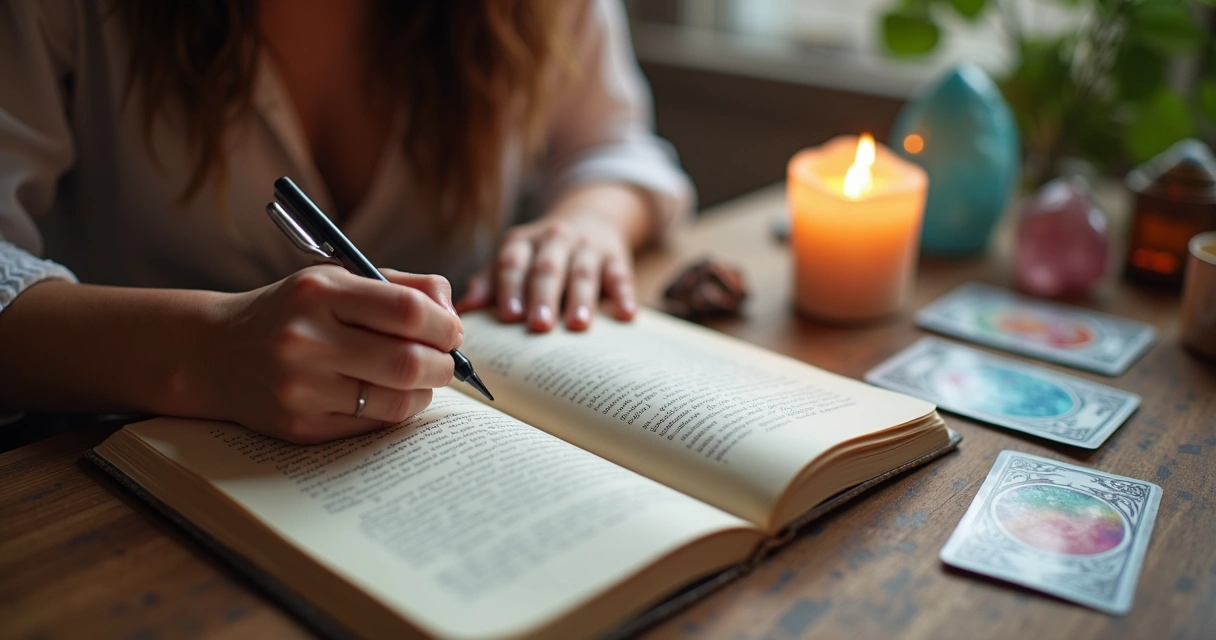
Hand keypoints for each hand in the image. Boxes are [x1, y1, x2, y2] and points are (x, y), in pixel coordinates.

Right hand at [204, 266, 462, 443]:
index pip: (408, 311)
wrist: (217, 351)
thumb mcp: (338, 280)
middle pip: (409, 363)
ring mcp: (300, 389)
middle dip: (443, 365)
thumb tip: (453, 316)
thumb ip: (402, 287)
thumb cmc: (294, 311)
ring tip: (418, 379)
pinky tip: (386, 396)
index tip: (452, 332)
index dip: (444, 325)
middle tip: (445, 362)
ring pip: (397, 401)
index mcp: (319, 292)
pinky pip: (372, 425)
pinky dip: (394, 411)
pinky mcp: (299, 427)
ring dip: (423, 392)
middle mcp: (306, 340)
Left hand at [456, 216, 637, 331]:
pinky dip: (623, 294)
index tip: (508, 315)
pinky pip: (619, 273)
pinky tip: (626, 314)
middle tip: (539, 326)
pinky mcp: (615, 255)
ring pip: (582, 271)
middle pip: (546, 268)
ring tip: (577, 325)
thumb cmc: (542, 253)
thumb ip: (489, 283)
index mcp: (522, 242)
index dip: (509, 288)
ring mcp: (586, 246)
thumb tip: (462, 311)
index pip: (512, 263)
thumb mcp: (514, 259)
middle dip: (542, 297)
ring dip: (580, 299)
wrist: (591, 218)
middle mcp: (553, 239)